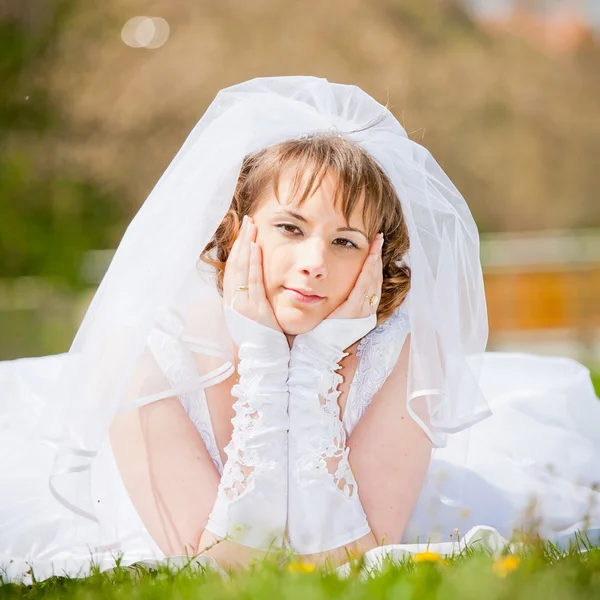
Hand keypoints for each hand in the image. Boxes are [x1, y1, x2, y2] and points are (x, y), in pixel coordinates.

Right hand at [223, 215, 281, 332]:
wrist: (265, 364)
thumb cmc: (266, 343)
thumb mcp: (257, 318)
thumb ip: (255, 301)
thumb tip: (259, 286)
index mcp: (232, 304)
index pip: (233, 271)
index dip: (237, 251)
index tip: (244, 234)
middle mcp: (232, 303)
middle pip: (234, 265)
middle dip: (240, 241)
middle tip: (247, 221)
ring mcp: (240, 306)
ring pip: (241, 269)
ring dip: (246, 245)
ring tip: (251, 226)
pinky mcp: (251, 310)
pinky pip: (252, 281)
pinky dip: (253, 262)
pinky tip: (256, 247)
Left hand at [292, 233, 383, 352]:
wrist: (314, 353)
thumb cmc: (318, 334)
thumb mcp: (331, 312)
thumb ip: (337, 299)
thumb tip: (330, 282)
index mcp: (362, 313)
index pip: (372, 282)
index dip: (374, 263)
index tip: (375, 245)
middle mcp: (366, 313)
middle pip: (376, 279)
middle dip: (377, 257)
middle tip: (378, 238)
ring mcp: (362, 314)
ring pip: (372, 280)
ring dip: (375, 259)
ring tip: (376, 242)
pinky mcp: (353, 314)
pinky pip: (363, 288)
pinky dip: (367, 271)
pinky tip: (369, 257)